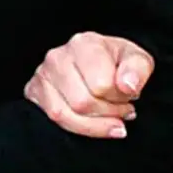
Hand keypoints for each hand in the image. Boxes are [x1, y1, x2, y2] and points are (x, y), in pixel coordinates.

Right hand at [24, 32, 155, 139]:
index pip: (101, 85)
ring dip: (94, 125)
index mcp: (85, 44)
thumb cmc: (118, 64)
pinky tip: (94, 123)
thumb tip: (127, 86)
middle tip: (122, 110)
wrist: (102, 65)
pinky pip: (54, 120)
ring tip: (111, 118)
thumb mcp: (138, 61)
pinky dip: (79, 128)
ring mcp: (43, 74)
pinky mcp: (34, 91)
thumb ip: (138, 70)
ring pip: (65, 115)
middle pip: (82, 103)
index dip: (118, 98)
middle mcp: (58, 56)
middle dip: (108, 113)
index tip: (128, 97)